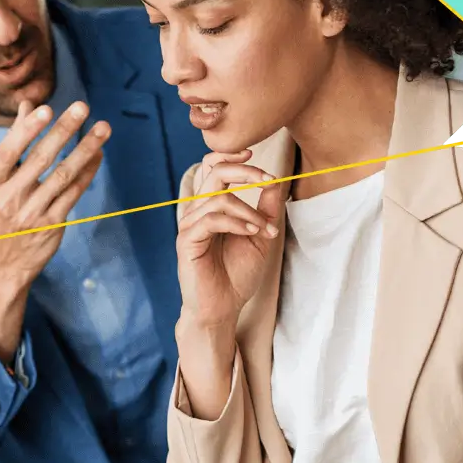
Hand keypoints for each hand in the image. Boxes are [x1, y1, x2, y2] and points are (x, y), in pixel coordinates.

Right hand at [0, 100, 109, 362]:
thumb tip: (28, 106)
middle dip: (63, 131)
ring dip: (86, 148)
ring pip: (63, 175)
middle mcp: (10, 197)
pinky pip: (74, 193)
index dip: (27, 130)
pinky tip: (98, 154)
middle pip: (41, 159)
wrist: (1, 263)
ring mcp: (32, 213)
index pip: (9, 152)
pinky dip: (88, 172)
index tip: (47, 109)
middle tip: (82, 107)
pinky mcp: (52, 225)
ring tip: (103, 127)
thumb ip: (14, 142)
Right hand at [176, 149, 283, 332]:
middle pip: (215, 173)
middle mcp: (197, 211)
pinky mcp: (187, 241)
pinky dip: (237, 223)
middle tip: (268, 179)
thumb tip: (275, 181)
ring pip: (218, 198)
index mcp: (211, 207)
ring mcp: (189, 226)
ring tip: (265, 229)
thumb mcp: (260, 237)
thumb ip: (266, 209)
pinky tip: (252, 232)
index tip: (253, 154)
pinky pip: (212, 219)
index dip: (230, 156)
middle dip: (245, 171)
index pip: (212, 168)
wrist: (223, 308)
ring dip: (249, 210)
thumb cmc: (237, 276)